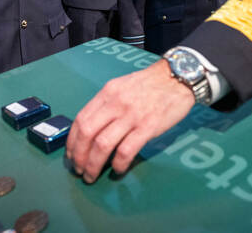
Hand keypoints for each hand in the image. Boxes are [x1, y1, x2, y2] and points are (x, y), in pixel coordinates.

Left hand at [65, 60, 194, 182]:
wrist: (178, 77)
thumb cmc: (150, 84)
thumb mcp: (122, 86)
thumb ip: (107, 104)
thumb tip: (92, 128)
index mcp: (107, 93)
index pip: (81, 119)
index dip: (72, 141)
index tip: (72, 155)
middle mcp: (116, 103)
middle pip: (88, 133)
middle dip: (79, 156)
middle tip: (79, 170)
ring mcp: (132, 115)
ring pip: (103, 145)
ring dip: (94, 164)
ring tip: (92, 175)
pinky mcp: (148, 127)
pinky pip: (126, 150)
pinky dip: (118, 164)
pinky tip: (117, 169)